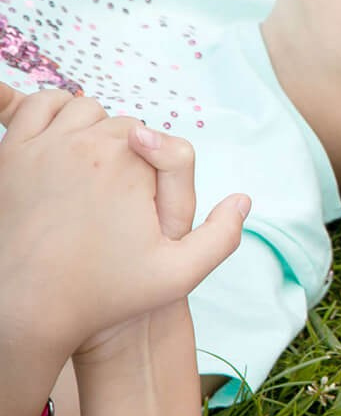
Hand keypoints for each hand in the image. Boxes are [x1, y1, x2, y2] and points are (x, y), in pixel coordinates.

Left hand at [0, 88, 247, 371]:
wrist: (28, 307)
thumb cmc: (103, 293)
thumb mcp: (179, 275)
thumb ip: (222, 238)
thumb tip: (243, 198)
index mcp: (132, 164)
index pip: (155, 139)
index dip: (154, 168)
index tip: (140, 204)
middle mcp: (88, 145)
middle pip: (118, 123)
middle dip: (124, 151)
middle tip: (115, 196)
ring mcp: (43, 145)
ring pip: (80, 109)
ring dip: (90, 129)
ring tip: (91, 169)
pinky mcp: (9, 154)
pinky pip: (35, 108)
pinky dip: (50, 113)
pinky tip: (59, 143)